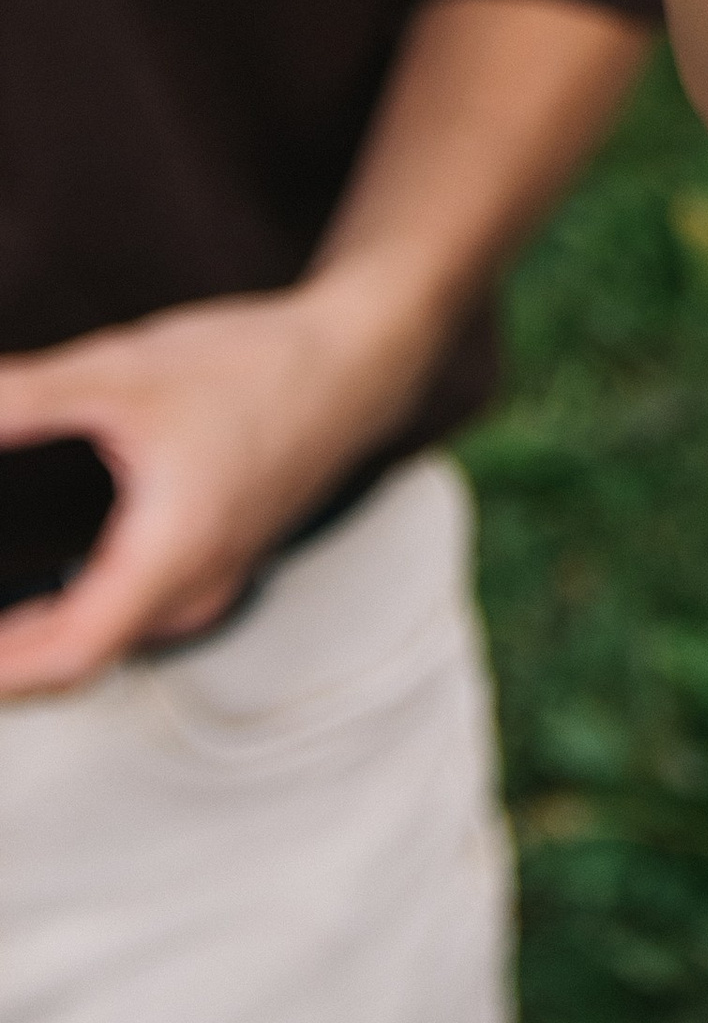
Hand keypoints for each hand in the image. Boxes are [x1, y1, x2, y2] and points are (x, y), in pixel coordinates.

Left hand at [0, 282, 424, 696]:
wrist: (358, 359)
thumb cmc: (256, 367)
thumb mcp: (124, 372)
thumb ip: (24, 397)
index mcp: (170, 559)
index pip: (65, 658)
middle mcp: (192, 589)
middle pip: (77, 661)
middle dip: (4, 662)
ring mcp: (211, 582)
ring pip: (106, 642)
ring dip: (38, 646)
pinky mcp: (218, 563)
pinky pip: (134, 618)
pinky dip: (76, 619)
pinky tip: (46, 592)